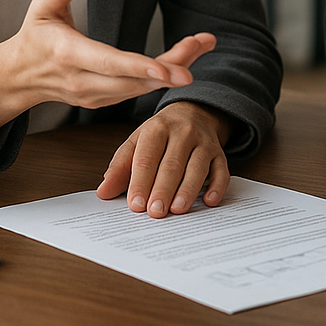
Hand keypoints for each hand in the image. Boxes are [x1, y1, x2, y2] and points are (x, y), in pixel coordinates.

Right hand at [0, 0, 216, 134]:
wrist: (19, 76)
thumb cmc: (35, 34)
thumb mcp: (40, 7)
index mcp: (68, 55)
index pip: (109, 64)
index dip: (140, 68)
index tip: (170, 70)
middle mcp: (83, 82)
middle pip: (133, 80)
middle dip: (171, 66)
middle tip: (201, 45)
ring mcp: (93, 96)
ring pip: (139, 88)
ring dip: (173, 68)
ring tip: (202, 44)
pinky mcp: (103, 101)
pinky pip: (137, 91)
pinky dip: (162, 77)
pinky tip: (186, 58)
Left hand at [95, 101, 232, 216]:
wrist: (193, 113)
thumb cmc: (160, 134)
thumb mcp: (136, 143)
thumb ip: (120, 167)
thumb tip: (104, 191)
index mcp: (157, 129)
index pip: (147, 157)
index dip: (140, 182)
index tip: (135, 204)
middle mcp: (183, 132)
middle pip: (172, 164)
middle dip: (163, 189)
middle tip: (155, 212)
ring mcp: (203, 142)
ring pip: (197, 167)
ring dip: (188, 189)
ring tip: (177, 209)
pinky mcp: (219, 153)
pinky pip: (222, 170)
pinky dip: (217, 186)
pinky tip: (210, 201)